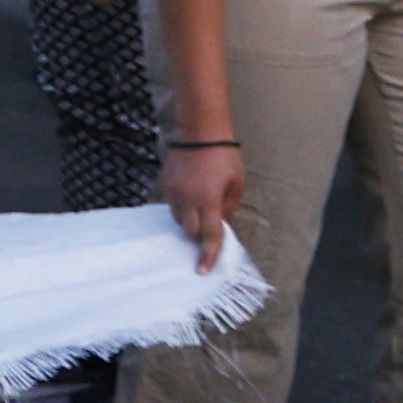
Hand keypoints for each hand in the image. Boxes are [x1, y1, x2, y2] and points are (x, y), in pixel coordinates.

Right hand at [160, 134, 240, 264]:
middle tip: (210, 226)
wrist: (200, 131)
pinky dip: (182, 208)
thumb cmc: (225, 157)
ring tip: (200, 209)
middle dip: (199, 234)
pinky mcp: (165, 183)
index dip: (207, 255)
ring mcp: (173, 191)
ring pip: (179, 219)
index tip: (202, 271)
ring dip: (190, 221)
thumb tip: (220, 222)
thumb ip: (229, 207)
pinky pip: (172, 205)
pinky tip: (190, 197)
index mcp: (209, 200)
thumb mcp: (237, 183)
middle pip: (190, 231)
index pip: (209, 235)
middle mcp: (188, 199)